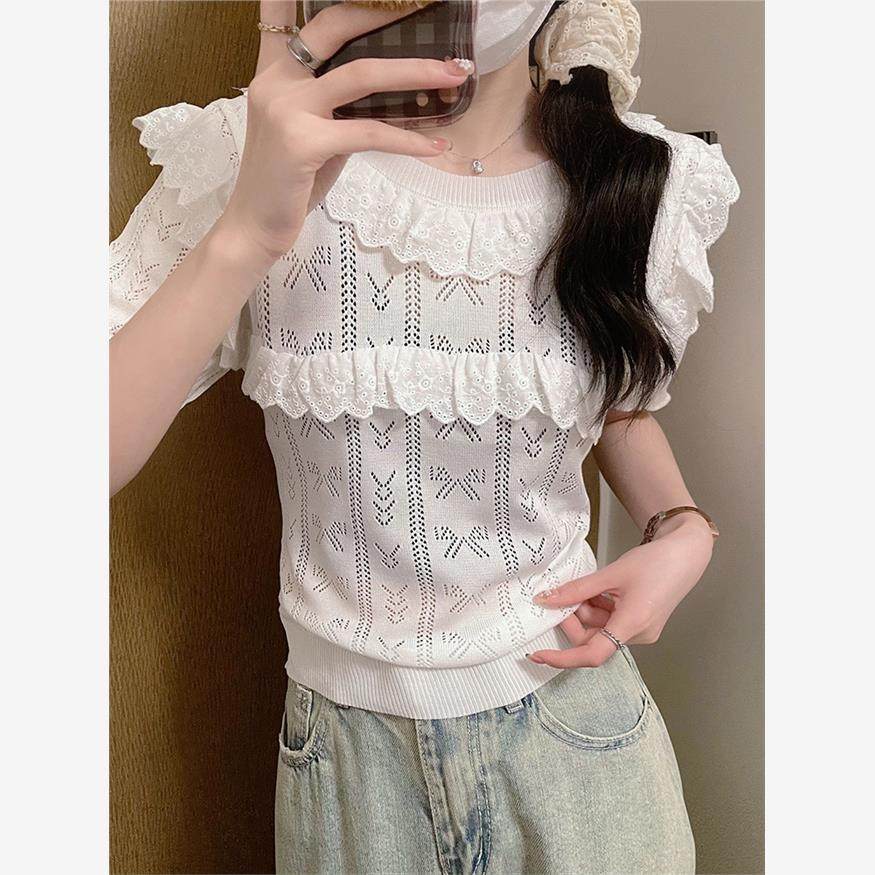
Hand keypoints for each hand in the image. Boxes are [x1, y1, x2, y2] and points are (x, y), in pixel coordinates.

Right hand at [218, 1, 472, 266]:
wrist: (255, 227)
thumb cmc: (287, 184)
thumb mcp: (309, 134)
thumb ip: (336, 108)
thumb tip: (389, 97)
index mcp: (273, 72)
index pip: (285, 14)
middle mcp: (276, 81)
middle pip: (334, 27)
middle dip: (383, 12)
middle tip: (425, 7)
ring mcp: (288, 110)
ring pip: (362, 75)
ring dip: (415, 72)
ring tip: (454, 75)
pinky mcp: (304, 143)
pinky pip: (370, 133)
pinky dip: (408, 140)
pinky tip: (435, 145)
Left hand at [527, 518, 714, 667]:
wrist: (687, 553)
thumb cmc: (655, 562)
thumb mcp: (611, 574)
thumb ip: (577, 589)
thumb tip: (546, 600)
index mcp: (633, 625)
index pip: (592, 655)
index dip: (562, 658)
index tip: (538, 654)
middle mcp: (638, 634)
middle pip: (592, 638)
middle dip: (574, 617)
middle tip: (564, 593)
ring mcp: (641, 629)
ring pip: (600, 628)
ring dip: (586, 608)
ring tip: (590, 584)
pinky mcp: (641, 621)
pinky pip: (610, 621)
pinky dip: (598, 607)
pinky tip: (600, 588)